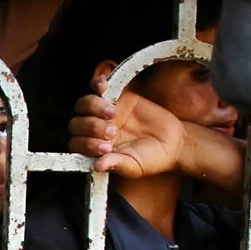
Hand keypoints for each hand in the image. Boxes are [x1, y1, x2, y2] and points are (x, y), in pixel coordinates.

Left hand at [68, 90, 184, 178]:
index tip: (106, 148)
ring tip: (112, 111)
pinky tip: (103, 84)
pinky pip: (99, 86)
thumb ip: (117, 164)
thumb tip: (98, 166)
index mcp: (94, 149)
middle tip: (112, 132)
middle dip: (91, 127)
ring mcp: (104, 112)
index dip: (86, 145)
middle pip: (77, 124)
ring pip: (84, 104)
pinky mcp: (118, 95)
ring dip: (93, 106)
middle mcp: (95, 130)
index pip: (77, 145)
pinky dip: (98, 82)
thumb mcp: (134, 166)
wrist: (173, 142)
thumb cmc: (151, 159)